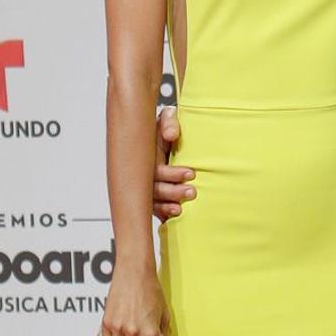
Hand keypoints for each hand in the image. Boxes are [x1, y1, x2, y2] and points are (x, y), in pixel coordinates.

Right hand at [152, 105, 194, 221]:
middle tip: (192, 192)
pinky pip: (152, 208)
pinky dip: (162, 214)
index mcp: (146, 154)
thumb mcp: (166, 117)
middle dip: (172, 192)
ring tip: (182, 208)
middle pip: (153, 189)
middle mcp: (143, 171)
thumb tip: (171, 135)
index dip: (172, 174)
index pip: (156, 169)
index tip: (191, 173)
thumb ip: (169, 122)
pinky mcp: (150, 193)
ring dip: (167, 206)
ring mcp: (144, 184)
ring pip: (151, 201)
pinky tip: (173, 217)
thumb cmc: (164, 126)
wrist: (158, 132)